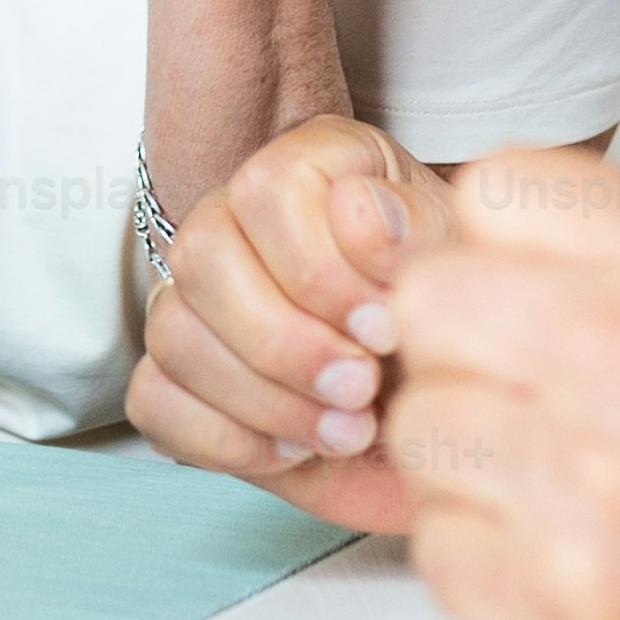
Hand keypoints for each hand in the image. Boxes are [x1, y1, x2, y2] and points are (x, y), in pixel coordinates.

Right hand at [121, 117, 451, 531]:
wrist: (458, 416)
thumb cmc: (458, 326)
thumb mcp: (466, 270)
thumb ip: (418, 231)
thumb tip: (355, 213)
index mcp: (314, 170)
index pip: (267, 189)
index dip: (319, 267)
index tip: (383, 329)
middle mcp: (240, 222)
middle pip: (202, 257)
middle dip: (284, 341)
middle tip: (362, 388)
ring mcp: (200, 302)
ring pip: (173, 331)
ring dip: (263, 398)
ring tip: (346, 429)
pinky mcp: (182, 380)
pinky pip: (154, 399)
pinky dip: (223, 438)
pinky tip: (294, 450)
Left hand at [382, 150, 619, 619]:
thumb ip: (614, 254)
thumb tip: (467, 227)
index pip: (499, 187)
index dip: (493, 250)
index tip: (515, 297)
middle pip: (432, 299)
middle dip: (461, 353)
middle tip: (518, 400)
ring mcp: (594, 483)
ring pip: (420, 423)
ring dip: (466, 466)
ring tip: (549, 491)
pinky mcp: (551, 593)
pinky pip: (433, 541)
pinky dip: (480, 559)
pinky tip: (554, 558)